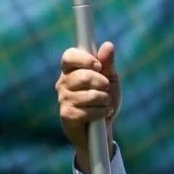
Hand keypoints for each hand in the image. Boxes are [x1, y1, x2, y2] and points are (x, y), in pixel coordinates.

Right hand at [56, 41, 119, 171]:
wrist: (103, 128)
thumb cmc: (105, 100)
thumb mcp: (110, 80)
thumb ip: (108, 64)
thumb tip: (108, 45)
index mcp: (72, 70)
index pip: (69, 56)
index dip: (84, 59)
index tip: (98, 65)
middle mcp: (63, 83)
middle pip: (83, 75)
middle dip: (102, 83)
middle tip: (106, 88)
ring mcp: (63, 99)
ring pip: (89, 95)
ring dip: (104, 100)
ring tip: (105, 103)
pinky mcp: (66, 115)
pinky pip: (88, 111)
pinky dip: (101, 112)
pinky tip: (102, 114)